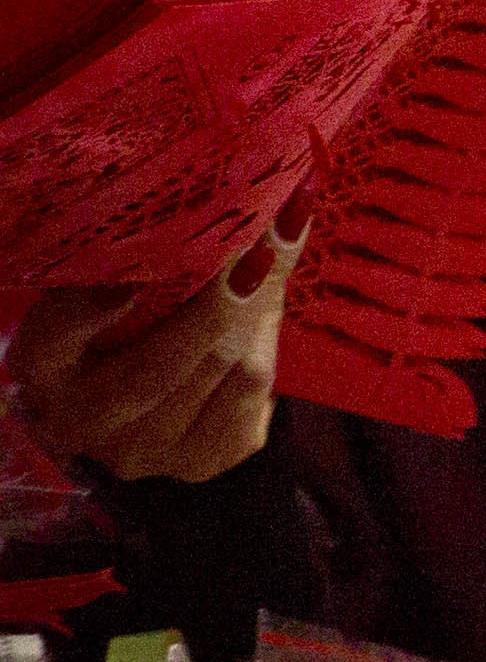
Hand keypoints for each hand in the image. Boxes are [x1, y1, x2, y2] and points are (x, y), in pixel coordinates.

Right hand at [7, 225, 294, 480]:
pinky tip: (258, 333)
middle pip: (159, 363)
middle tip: (259, 249)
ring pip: (222, 368)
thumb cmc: (146, 314)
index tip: (129, 282)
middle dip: (219, 301)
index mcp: (43, 362)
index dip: (90, 310)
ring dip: (254, 317)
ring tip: (262, 274)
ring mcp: (137, 451)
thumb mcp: (141, 280)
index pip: (54, 335)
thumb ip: (174, 246)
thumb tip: (264, 198)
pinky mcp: (197, 463)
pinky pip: (253, 393)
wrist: (173, 384)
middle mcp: (79, 419)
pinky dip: (267, 351)